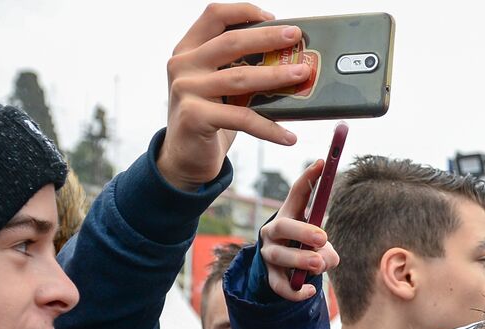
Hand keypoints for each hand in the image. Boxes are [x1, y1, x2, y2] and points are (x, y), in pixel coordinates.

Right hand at [158, 3, 307, 189]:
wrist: (185, 158)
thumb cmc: (209, 118)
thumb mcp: (217, 86)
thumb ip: (236, 67)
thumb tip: (285, 58)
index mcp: (188, 50)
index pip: (214, 16)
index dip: (244, 11)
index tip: (273, 18)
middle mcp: (183, 65)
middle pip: (231, 41)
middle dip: (268, 37)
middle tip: (296, 37)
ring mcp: (186, 90)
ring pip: (240, 78)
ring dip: (276, 76)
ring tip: (302, 76)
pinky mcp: (194, 116)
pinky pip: (241, 118)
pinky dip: (269, 128)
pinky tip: (288, 135)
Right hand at [259, 159, 340, 301]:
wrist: (286, 273)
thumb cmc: (306, 250)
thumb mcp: (321, 247)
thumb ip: (327, 251)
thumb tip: (323, 260)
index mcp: (288, 216)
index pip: (296, 194)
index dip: (308, 179)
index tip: (322, 163)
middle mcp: (274, 232)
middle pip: (282, 225)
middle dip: (301, 230)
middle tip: (322, 237)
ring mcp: (269, 255)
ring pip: (279, 255)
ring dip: (300, 259)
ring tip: (319, 263)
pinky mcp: (271, 277)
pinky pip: (279, 285)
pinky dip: (294, 291)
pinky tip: (309, 291)